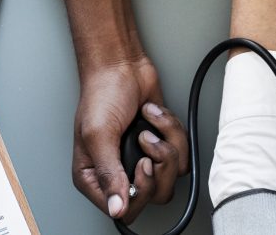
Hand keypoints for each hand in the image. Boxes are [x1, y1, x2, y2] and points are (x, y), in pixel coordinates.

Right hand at [71, 57, 189, 221]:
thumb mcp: (98, 136)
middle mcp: (118, 172)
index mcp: (94, 177)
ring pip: (171, 176)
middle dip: (158, 166)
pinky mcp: (161, 145)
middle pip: (153, 196)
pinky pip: (181, 153)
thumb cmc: (102, 94)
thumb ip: (108, 174)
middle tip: (147, 143)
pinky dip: (172, 131)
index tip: (142, 165)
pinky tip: (154, 116)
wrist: (122, 66)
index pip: (124, 209)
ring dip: (166, 144)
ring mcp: (142, 159)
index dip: (140, 192)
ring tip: (147, 127)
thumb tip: (117, 208)